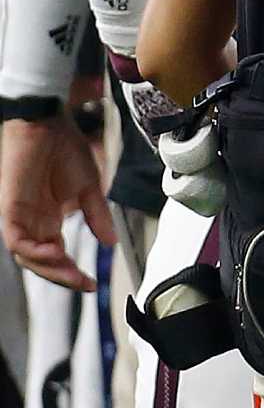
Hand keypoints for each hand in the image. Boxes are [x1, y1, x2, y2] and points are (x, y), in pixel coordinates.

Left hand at [1, 115, 113, 289]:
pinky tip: (55, 252)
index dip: (72, 272)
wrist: (48, 124)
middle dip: (62, 276)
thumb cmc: (66, 149)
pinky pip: (16, 239)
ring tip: (71, 270)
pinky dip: (34, 251)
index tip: (92, 284)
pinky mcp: (9, 208)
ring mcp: (19, 216)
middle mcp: (32, 221)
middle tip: (83, 283)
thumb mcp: (90, 188)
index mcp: (49, 218)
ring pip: (25, 255)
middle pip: (39, 262)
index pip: (56, 255)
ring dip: (48, 268)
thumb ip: (97, 216)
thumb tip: (110, 242)